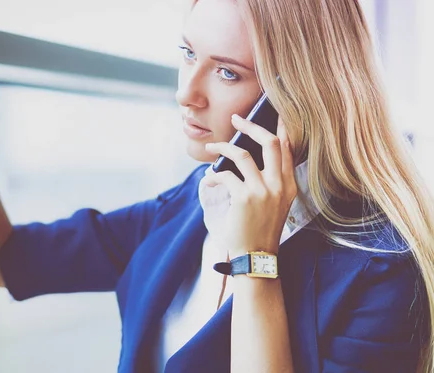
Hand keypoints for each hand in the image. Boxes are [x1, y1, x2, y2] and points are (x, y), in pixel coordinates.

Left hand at [198, 114, 297, 257]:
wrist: (257, 256)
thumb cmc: (261, 229)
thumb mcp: (276, 204)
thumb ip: (271, 181)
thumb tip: (251, 158)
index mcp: (289, 185)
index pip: (288, 148)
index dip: (281, 128)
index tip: (275, 113)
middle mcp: (279, 184)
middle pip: (269, 142)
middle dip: (250, 126)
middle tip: (236, 119)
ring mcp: (262, 190)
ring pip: (241, 154)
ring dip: (222, 148)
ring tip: (211, 148)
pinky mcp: (244, 197)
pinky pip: (225, 175)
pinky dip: (213, 176)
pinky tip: (209, 179)